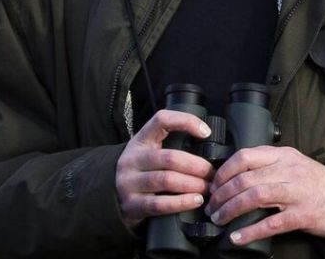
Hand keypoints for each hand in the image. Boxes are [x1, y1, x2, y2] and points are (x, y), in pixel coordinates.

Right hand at [115, 109, 215, 228]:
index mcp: (141, 140)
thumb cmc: (141, 169)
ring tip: (207, 188)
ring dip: (193, 185)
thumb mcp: (149, 150)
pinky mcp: (132, 205)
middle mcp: (133, 159)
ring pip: (166, 180)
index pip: (161, 120)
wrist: (111, 194)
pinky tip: (195, 201)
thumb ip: (171, 144)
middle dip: (197, 166)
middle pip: (170, 158)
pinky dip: (181, 203)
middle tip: (212, 173)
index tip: (206, 133)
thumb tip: (207, 143)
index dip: (186, 122)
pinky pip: (159, 204)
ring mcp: (129, 182)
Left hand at [205, 145, 324, 244]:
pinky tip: (237, 237)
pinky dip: (250, 231)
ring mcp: (297, 192)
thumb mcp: (294, 164)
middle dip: (222, 194)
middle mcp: (289, 170)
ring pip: (255, 196)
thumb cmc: (316, 184)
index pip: (246, 155)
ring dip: (231, 210)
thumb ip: (269, 165)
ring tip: (219, 219)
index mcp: (284, 155)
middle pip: (246, 178)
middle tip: (211, 206)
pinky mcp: (303, 215)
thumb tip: (235, 175)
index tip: (213, 184)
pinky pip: (271, 223)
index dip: (224, 171)